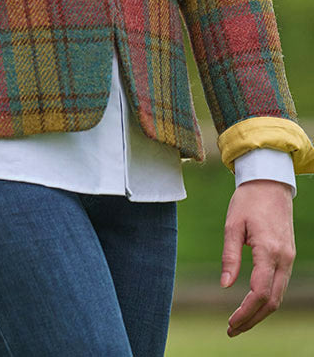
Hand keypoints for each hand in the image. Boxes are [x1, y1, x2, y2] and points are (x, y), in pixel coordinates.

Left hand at [221, 179, 294, 336]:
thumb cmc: (247, 201)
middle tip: (232, 330)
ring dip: (260, 313)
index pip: (260, 292)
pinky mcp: (288, 256)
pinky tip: (252, 305)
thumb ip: (229, 256)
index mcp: (268, 250)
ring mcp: (289, 258)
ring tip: (239, 322)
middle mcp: (283, 259)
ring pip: (278, 296)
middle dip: (252, 319)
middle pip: (272, 301)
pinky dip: (267, 300)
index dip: (245, 311)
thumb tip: (224, 285)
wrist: (269, 183)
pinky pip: (280, 285)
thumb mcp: (232, 225)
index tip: (230, 322)